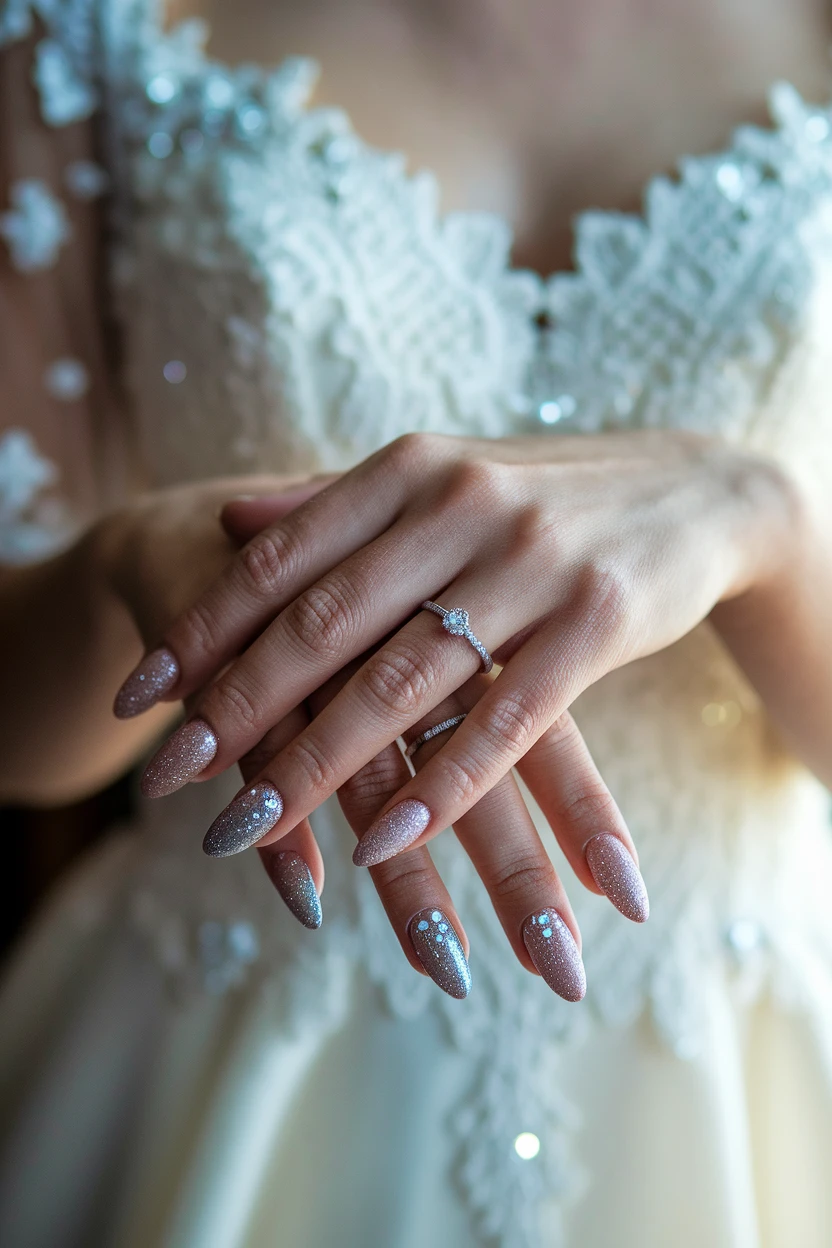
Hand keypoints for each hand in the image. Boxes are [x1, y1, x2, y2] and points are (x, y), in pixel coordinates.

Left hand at [120, 432, 792, 968]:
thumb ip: (335, 506)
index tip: (135, 698)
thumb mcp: (437, 478)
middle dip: (235, 708)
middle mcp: (460, 505)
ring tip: (244, 826)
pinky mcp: (598, 623)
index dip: (201, 630)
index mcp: (408, 468)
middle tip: (165, 778)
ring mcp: (533, 563)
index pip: (279, 558)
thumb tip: (229, 521)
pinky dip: (441, 787)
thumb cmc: (545, 497)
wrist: (698, 491)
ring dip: (318, 763)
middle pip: (325, 623)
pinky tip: (383, 844)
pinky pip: (505, 720)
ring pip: (404, 680)